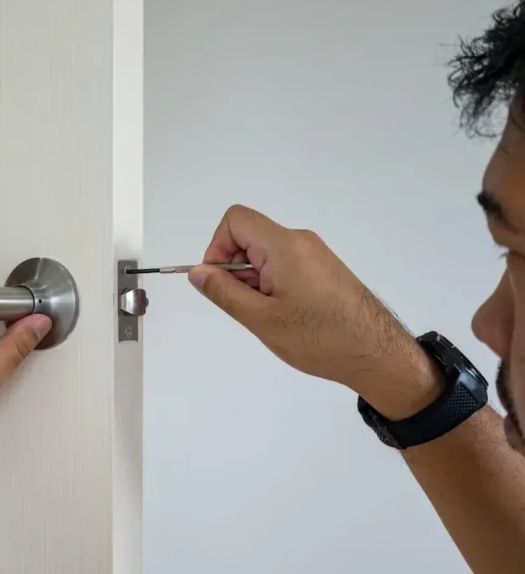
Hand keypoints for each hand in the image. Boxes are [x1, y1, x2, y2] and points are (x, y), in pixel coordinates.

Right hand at [189, 205, 441, 416]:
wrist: (375, 353)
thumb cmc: (317, 337)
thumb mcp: (261, 319)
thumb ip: (224, 292)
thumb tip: (197, 271)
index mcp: (284, 245)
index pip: (236, 220)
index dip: (217, 247)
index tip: (220, 282)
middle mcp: (300, 241)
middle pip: (249, 236)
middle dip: (234, 268)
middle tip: (245, 306)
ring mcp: (314, 254)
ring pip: (266, 253)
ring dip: (253, 279)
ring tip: (268, 316)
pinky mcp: (323, 269)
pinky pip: (284, 264)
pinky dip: (272, 284)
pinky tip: (284, 315)